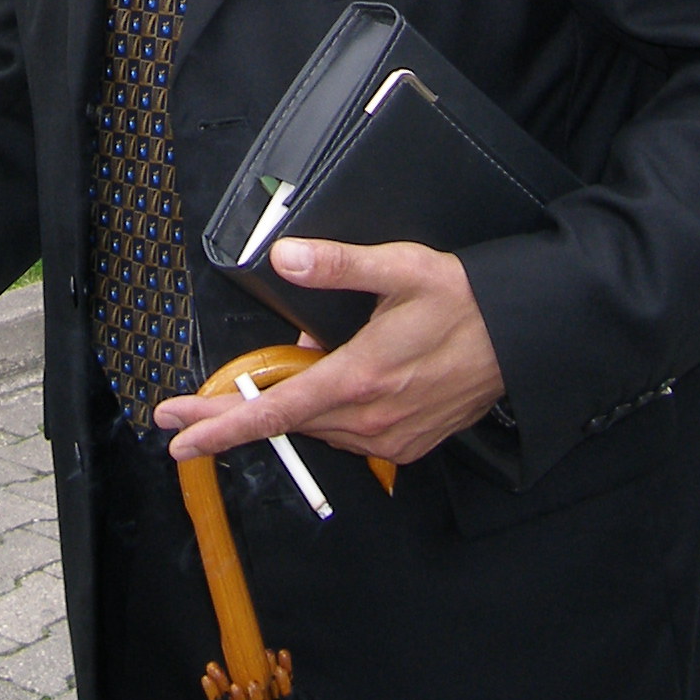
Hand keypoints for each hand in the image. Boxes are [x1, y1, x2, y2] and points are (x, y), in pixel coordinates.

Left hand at [154, 239, 505, 467]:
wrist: (522, 339)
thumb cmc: (463, 302)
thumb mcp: (399, 268)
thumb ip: (337, 265)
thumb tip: (285, 256)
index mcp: (357, 380)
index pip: (271, 412)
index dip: (218, 425)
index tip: (177, 434)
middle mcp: (369, 420)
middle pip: (286, 422)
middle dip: (236, 416)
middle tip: (190, 415)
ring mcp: (389, 438)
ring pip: (318, 426)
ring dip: (294, 405)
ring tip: (297, 367)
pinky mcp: (407, 444)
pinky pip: (350, 433)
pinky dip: (332, 412)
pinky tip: (338, 383)